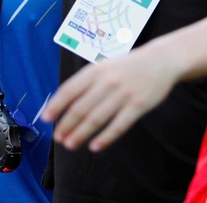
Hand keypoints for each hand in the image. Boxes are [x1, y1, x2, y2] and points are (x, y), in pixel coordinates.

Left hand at [42, 44, 180, 151]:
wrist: (161, 59)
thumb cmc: (128, 66)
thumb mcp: (106, 66)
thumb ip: (88, 82)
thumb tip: (65, 104)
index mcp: (97, 70)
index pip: (70, 89)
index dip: (56, 105)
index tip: (45, 119)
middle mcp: (108, 81)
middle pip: (81, 107)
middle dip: (67, 125)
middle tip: (58, 138)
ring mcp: (124, 93)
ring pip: (97, 118)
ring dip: (81, 134)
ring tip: (70, 144)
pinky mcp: (138, 105)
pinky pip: (119, 126)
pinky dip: (105, 138)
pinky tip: (95, 147)